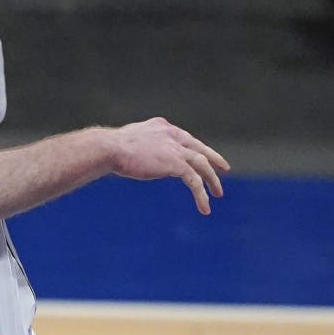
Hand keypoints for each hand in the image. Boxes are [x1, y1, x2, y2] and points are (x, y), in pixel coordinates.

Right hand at [108, 117, 228, 214]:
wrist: (110, 148)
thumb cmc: (110, 148)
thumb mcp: (128, 141)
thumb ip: (139, 146)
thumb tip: (134, 156)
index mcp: (161, 127)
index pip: (184, 137)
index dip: (194, 148)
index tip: (201, 155)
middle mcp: (172, 134)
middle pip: (199, 148)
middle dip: (213, 159)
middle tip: (223, 168)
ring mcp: (175, 148)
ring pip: (202, 164)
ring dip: (211, 180)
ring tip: (217, 194)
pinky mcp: (176, 163)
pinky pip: (195, 181)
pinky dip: (201, 195)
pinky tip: (204, 207)